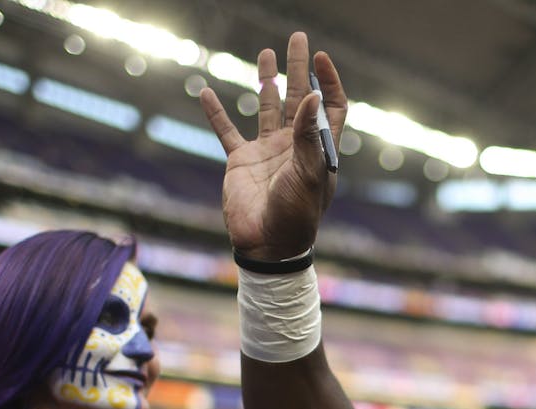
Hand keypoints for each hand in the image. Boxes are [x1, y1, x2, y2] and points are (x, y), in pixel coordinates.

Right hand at [200, 31, 346, 259]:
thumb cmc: (296, 214)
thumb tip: (312, 96)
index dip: (328, 81)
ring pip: (266, 107)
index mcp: (317, 147)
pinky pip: (226, 131)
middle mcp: (293, 144)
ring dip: (265, 80)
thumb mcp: (309, 175)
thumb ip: (307, 135)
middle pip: (298, 97)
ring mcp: (266, 151)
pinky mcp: (241, 161)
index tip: (320, 57)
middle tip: (297, 38)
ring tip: (265, 54)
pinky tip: (205, 92)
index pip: (329, 106)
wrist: (267, 244)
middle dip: (298, 68)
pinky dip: (216, 113)